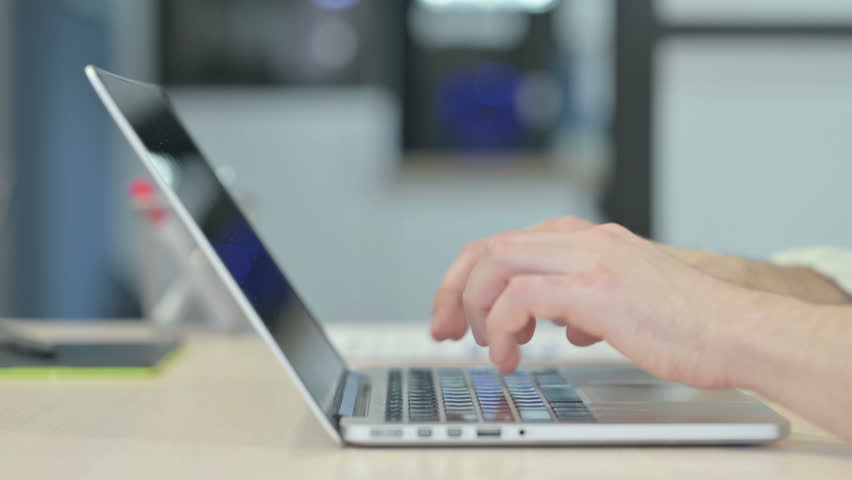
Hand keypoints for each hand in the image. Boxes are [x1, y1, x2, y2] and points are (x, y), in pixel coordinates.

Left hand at [431, 217, 760, 388]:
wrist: (737, 330)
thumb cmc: (687, 322)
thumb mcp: (623, 300)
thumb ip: (585, 301)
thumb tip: (562, 324)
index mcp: (585, 239)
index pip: (503, 243)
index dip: (467, 278)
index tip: (454, 313)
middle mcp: (581, 240)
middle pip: (488, 248)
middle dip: (453, 290)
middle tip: (444, 329)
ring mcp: (588, 259)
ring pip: (496, 264)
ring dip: (475, 309)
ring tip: (487, 347)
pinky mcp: (595, 289)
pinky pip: (520, 298)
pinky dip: (501, 327)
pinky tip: (511, 356)